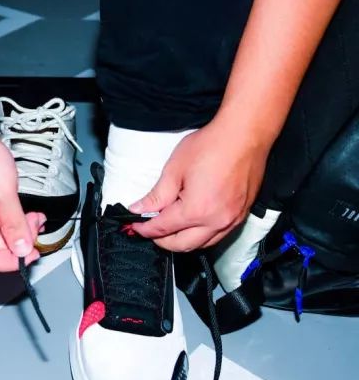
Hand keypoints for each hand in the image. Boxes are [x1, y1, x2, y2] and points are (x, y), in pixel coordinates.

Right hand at [0, 124, 45, 271]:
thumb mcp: (4, 197)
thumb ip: (15, 227)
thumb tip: (23, 250)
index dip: (15, 260)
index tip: (34, 252)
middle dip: (20, 240)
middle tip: (36, 226)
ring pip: (1, 235)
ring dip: (20, 228)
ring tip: (33, 216)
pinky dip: (15, 218)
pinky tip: (25, 211)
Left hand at [131, 117, 268, 250]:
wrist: (245, 135)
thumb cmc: (211, 146)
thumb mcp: (174, 170)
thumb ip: (156, 196)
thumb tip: (139, 209)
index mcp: (196, 210)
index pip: (163, 229)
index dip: (145, 229)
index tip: (135, 226)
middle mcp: (217, 221)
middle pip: (182, 244)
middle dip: (161, 240)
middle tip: (149, 228)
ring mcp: (232, 220)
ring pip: (202, 244)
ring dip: (182, 240)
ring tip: (168, 227)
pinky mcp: (242, 214)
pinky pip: (219, 235)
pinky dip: (201, 235)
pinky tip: (192, 224)